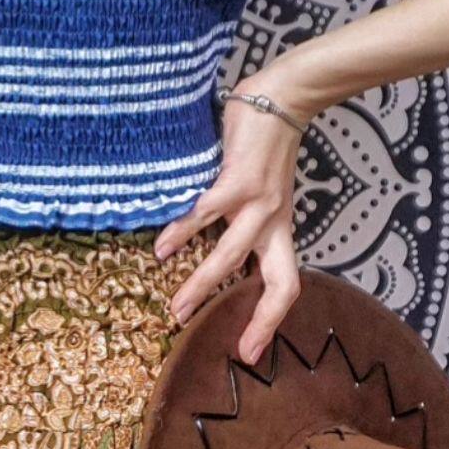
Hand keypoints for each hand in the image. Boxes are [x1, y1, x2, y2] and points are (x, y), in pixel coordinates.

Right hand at [152, 73, 307, 365]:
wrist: (283, 96)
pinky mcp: (239, 181)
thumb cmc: (264, 141)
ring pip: (231, 257)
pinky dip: (183, 231)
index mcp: (280, 228)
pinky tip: (162, 246)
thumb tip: (205, 237)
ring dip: (202, 286)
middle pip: (277, 285)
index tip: (251, 352)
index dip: (271, 320)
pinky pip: (207, 214)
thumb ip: (241, 215)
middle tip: (236, 352)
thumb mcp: (261, 189)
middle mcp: (274, 222)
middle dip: (257, 321)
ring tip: (176, 309)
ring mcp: (259, 204)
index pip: (287, 284)